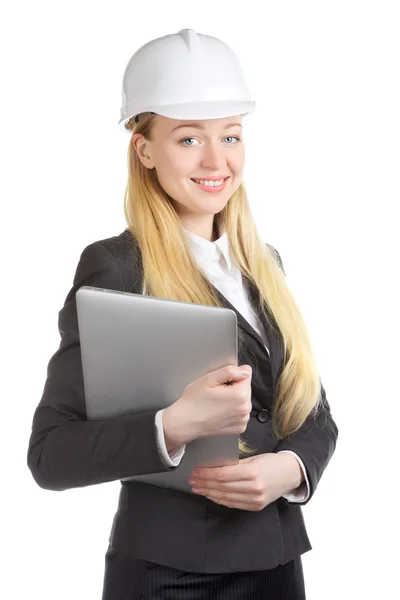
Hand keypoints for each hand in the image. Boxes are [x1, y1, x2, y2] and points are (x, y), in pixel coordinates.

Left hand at [188, 452, 303, 510]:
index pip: (222, 475)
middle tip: (193, 480)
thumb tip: (213, 467)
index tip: (196, 471)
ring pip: (225, 497)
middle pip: (221, 487)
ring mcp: (255, 499)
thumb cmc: (271, 462)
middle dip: (204, 484)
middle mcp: (253, 488)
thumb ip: (235, 464)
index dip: (206, 474)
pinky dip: (220, 500)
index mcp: (252, 473)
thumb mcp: (253, 458)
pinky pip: (233, 504)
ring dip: (209, 493)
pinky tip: (212, 495)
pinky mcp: (256, 506)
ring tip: (198, 488)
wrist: (290, 473)